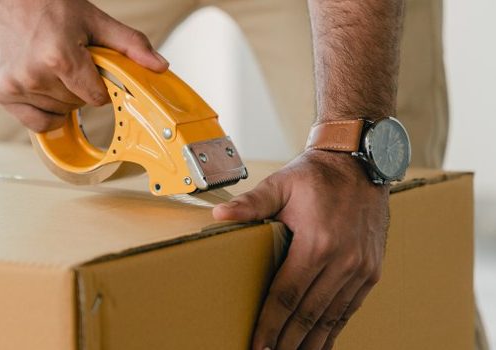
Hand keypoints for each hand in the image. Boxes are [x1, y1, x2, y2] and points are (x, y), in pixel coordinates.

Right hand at [0, 0, 168, 131]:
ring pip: (59, 113)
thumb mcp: (94, 20)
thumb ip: (130, 45)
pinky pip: (36, 123)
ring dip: (61, 97)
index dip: (100, 85)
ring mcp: (15, 86)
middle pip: (77, 105)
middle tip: (68, 61)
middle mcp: (34, 75)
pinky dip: (45, 111)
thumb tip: (160, 66)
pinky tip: (42, 88)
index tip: (91, 68)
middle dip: (80, 88)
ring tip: (51, 68)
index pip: (97, 97)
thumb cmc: (47, 5)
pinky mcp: (2, 94)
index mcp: (59, 57)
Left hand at [213, 150, 388, 349]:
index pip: (287, 295)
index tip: (256, 345)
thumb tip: (220, 214)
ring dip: (311, 343)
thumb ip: (252, 203)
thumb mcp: (281, 184)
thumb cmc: (316, 175)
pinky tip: (321, 344)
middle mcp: (343, 261)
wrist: (361, 162)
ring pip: (331, 317)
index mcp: (317, 243)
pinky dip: (334, 330)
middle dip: (287, 342)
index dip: (270, 324)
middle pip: (308, 314)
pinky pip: (350, 309)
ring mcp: (361, 269)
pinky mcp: (372, 271)